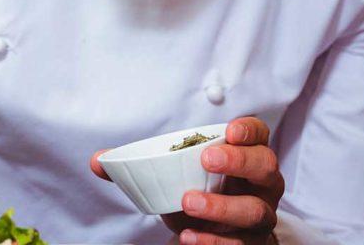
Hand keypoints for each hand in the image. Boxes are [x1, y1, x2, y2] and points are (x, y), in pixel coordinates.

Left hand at [90, 117, 283, 244]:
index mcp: (246, 159)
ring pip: (254, 211)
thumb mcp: (174, 176)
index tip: (228, 130)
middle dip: (239, 162)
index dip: (249, 131)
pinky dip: (212, 241)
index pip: (260, 136)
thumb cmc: (199, 193)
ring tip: (188, 202)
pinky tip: (188, 237)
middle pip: (266, 168)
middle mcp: (261, 187)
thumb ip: (137, 166)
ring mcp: (259, 217)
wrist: (213, 235)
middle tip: (207, 159)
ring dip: (222, 207)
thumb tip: (98, 161)